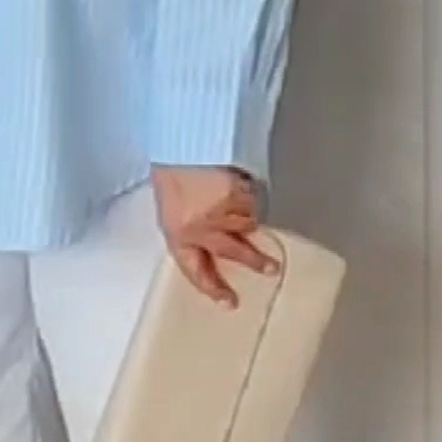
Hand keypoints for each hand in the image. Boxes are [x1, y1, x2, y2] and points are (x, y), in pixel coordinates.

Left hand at [151, 164, 275, 306]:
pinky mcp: (240, 198)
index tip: (229, 302)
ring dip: (248, 214)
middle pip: (234, 254)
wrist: (181, 140)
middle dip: (255, 262)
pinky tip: (239, 180)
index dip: (213, 288)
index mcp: (177, 234)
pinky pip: (254, 202)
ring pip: (248, 224)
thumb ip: (190, 225)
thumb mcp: (171, 203)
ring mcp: (223, 216)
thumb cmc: (171, 166)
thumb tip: (209, 238)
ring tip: (243, 197)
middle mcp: (201, 231)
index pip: (195, 270)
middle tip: (271, 269)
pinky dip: (251, 194)